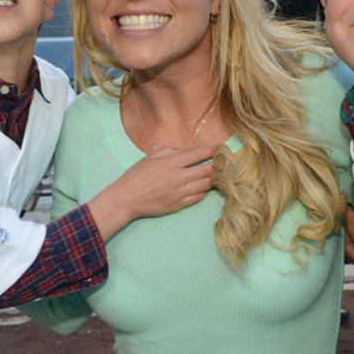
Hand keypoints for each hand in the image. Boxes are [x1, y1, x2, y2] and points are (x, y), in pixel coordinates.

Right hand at [88, 146, 215, 240]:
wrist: (127, 199)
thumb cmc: (136, 176)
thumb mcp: (151, 157)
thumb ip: (171, 151)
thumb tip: (187, 151)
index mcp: (171, 163)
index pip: (198, 155)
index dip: (211, 151)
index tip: (220, 149)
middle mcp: (178, 177)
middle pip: (207, 170)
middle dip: (219, 165)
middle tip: (226, 163)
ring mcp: (180, 192)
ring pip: (205, 185)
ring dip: (214, 179)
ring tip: (219, 175)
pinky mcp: (179, 204)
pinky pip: (198, 197)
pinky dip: (204, 191)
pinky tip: (205, 187)